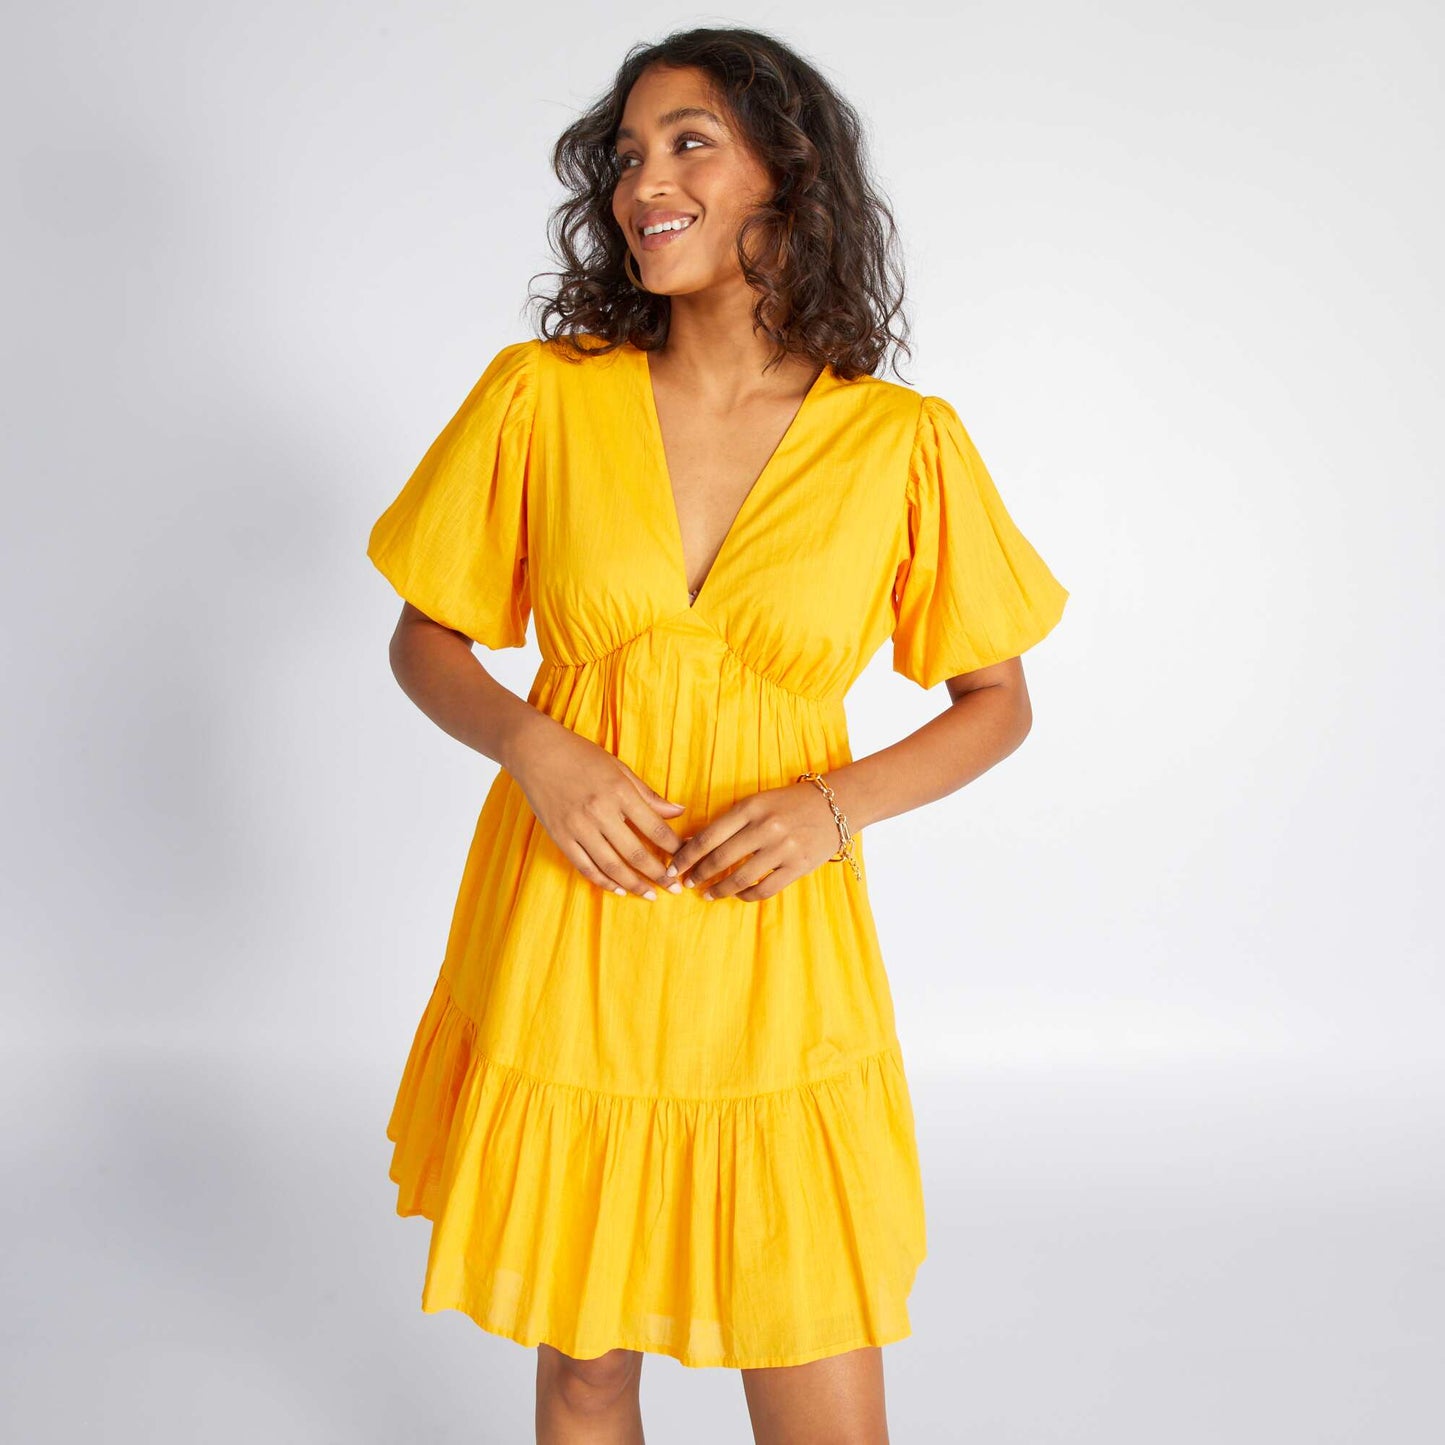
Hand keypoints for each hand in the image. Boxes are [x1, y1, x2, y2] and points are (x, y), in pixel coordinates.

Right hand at [506, 715, 686, 898]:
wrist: (536, 751)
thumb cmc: (581, 756)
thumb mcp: (619, 769)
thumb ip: (648, 794)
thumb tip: (678, 811)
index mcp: (620, 792)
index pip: (655, 828)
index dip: (674, 848)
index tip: (686, 859)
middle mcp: (600, 812)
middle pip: (636, 854)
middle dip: (660, 874)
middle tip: (676, 888)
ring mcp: (578, 827)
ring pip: (611, 866)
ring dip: (634, 884)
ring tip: (650, 894)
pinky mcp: (560, 837)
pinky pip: (585, 866)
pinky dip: (603, 881)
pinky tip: (618, 889)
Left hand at [668, 780, 843, 900]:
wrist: (835, 806)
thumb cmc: (788, 803)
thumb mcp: (757, 803)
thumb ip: (728, 823)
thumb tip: (691, 845)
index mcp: (751, 807)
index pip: (708, 836)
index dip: (686, 856)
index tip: (673, 867)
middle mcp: (766, 827)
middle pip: (720, 859)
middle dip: (698, 875)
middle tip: (687, 883)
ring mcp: (784, 848)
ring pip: (740, 878)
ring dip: (719, 889)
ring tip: (708, 894)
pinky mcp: (799, 866)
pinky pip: (765, 889)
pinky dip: (746, 895)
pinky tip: (738, 894)